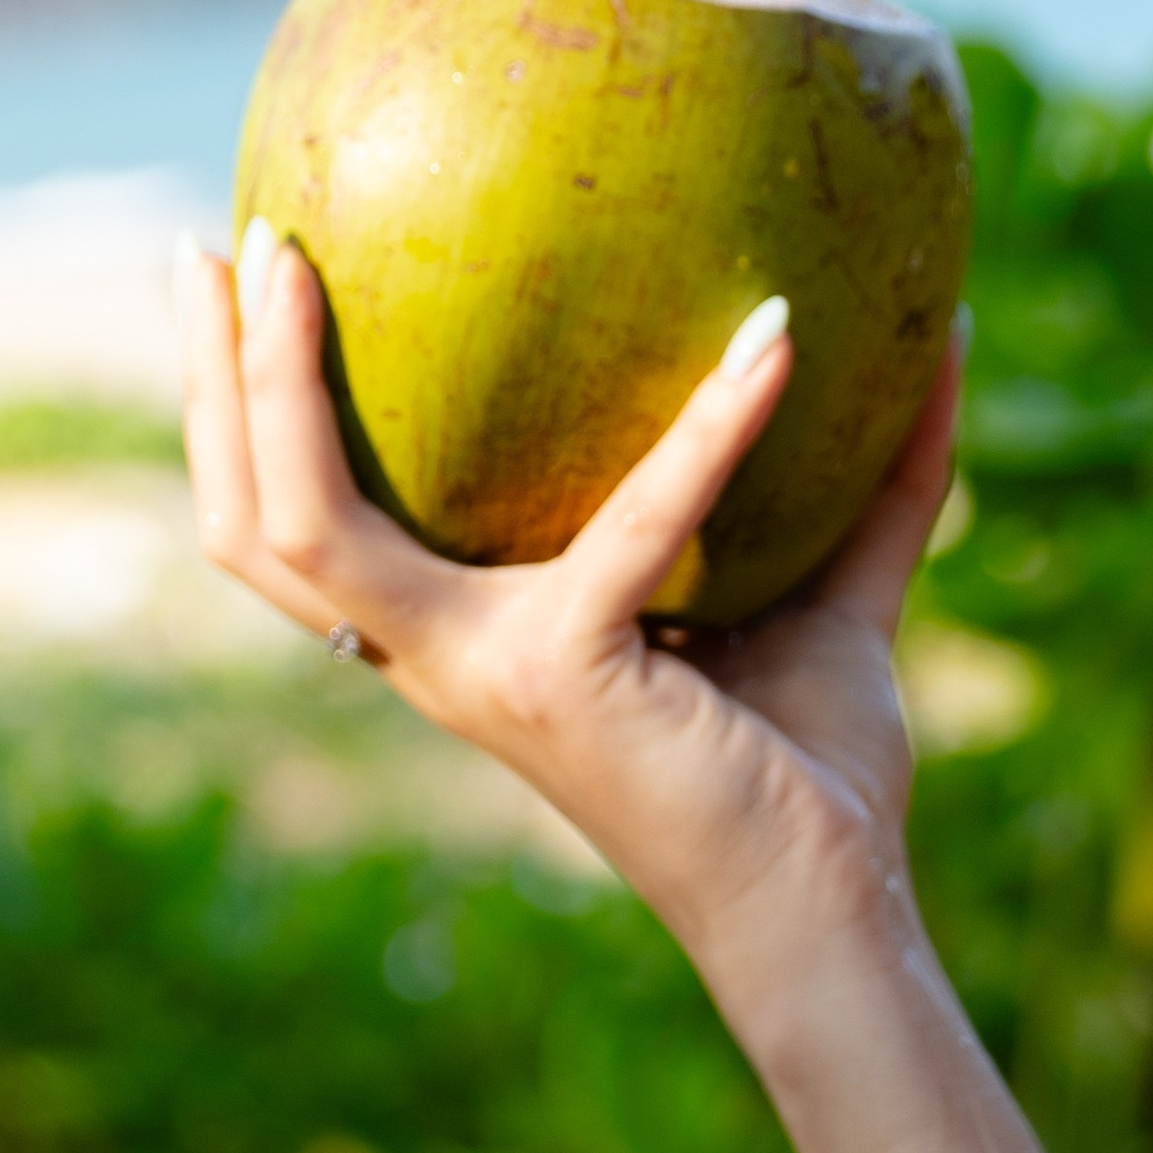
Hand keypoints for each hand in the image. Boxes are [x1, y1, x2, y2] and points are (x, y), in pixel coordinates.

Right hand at [180, 228, 961, 1017]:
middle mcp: (448, 656)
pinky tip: (779, 338)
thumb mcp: (830, 588)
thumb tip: (942, 327)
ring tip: (300, 259)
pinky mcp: (572, 671)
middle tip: (219, 243)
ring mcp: (488, 666)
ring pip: (307, 528)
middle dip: (209, 383)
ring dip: (279, 388)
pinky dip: (709, 425)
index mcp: (472, 636)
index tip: (244, 275)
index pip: (304, 529)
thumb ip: (872, 469)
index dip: (247, 416)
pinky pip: (632, 514)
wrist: (835, 910)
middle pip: (252, 524)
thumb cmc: (813, 767)